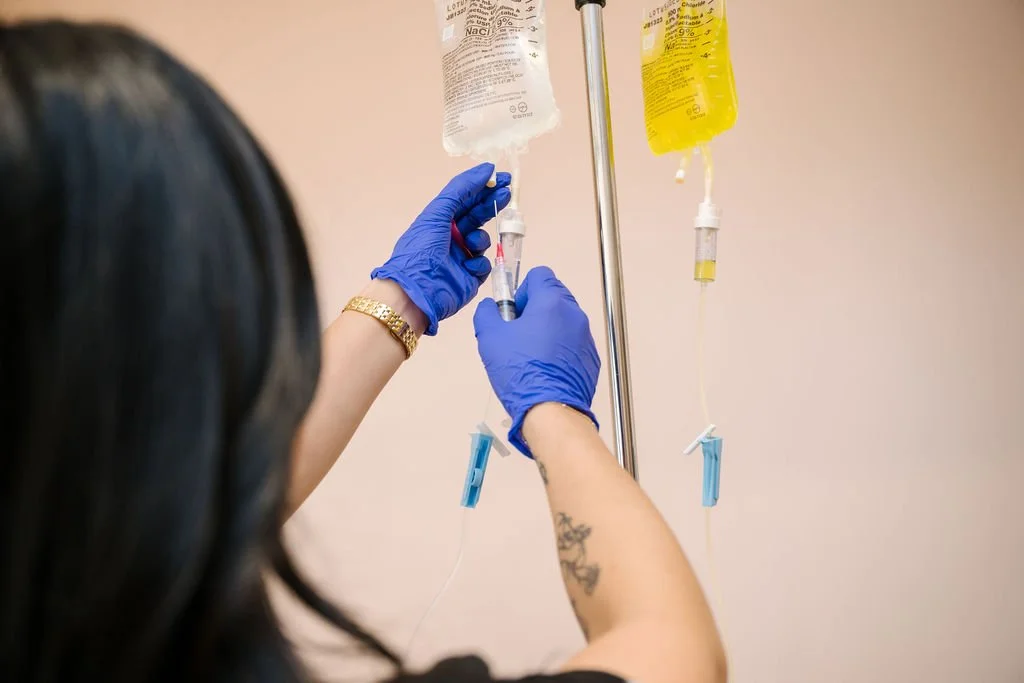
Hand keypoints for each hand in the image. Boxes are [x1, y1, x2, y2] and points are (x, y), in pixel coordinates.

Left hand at [371, 163, 511, 335]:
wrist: (417, 291)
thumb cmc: (421, 250)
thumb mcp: (438, 213)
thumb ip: (461, 189)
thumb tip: (486, 169)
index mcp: (440, 222)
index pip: (466, 200)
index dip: (483, 188)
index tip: (503, 178)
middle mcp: (451, 238)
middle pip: (477, 216)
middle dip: (491, 205)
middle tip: (507, 194)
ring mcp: (461, 257)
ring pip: (483, 241)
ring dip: (480, 239)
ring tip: (471, 244)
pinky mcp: (471, 277)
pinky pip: (485, 264)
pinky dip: (479, 263)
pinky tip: (468, 265)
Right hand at [473, 266, 600, 455]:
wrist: (551, 411)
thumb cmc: (520, 370)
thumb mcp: (490, 337)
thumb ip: (487, 312)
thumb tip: (491, 306)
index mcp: (552, 301)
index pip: (540, 275)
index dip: (522, 290)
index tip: (514, 314)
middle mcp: (574, 314)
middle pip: (553, 297)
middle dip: (535, 310)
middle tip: (518, 337)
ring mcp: (586, 337)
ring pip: (564, 321)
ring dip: (548, 330)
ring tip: (531, 358)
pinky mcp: (591, 359)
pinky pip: (573, 344)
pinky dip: (560, 351)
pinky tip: (546, 372)